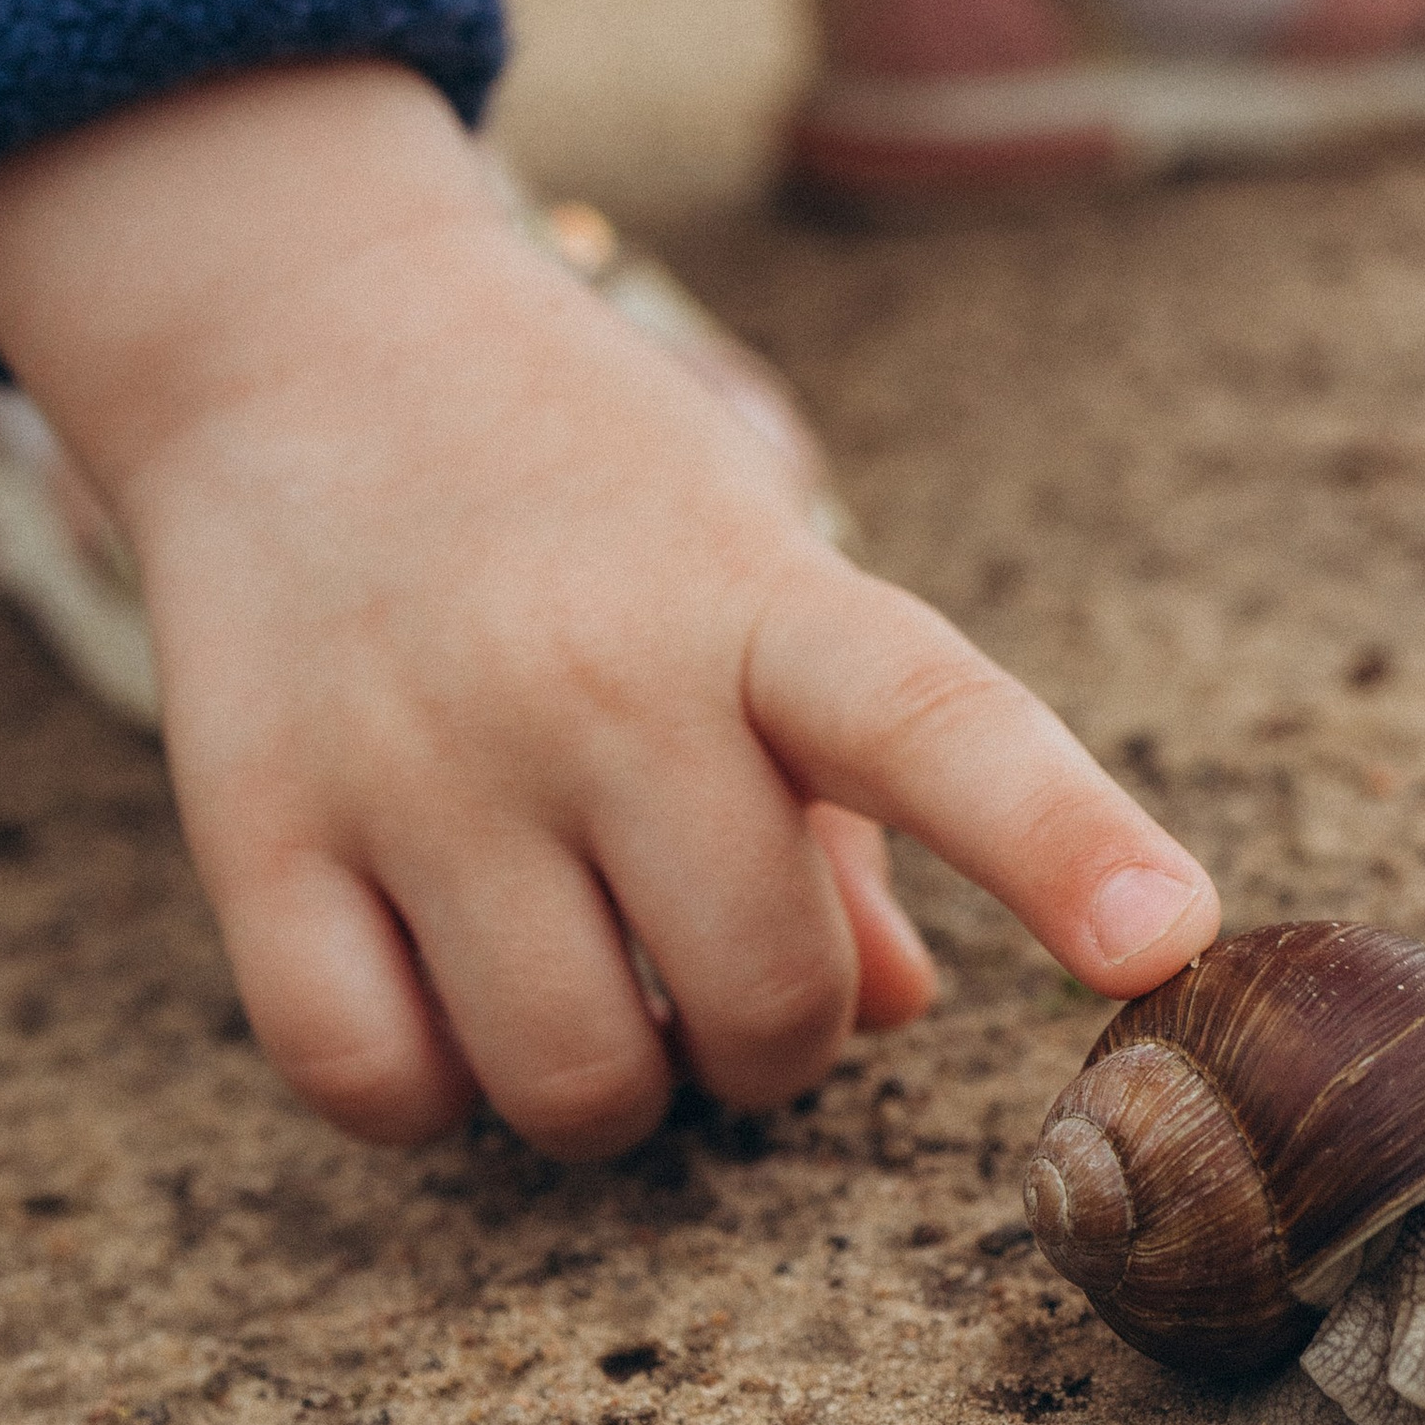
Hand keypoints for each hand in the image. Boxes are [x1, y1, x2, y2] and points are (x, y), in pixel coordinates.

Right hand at [0, 64, 1218, 1157]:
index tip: (1165, 939)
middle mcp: (596, 676)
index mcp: (758, 597)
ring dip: (611, 1079)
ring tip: (578, 955)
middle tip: (710, 936)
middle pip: (764, 1005)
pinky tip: (435, 986)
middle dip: (769, 1030)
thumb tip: (902, 1005)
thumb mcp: (757, 577)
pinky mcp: (259, 826)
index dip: (1062, 842)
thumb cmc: (587, 489)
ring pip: (579, 1082)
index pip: (938, 723)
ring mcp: (419, 758)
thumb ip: (852, 794)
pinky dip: (428, 1089)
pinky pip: (377, 1085)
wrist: (304, 335)